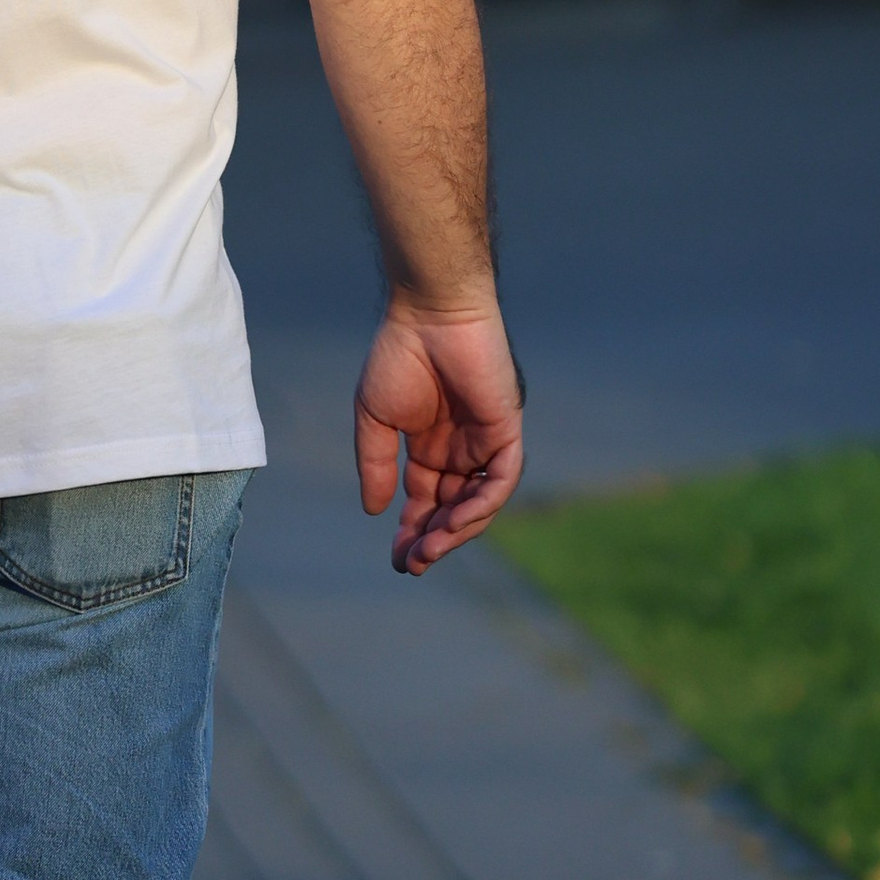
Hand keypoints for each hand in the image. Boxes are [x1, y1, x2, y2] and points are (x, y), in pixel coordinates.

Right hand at [354, 295, 524, 574]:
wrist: (429, 315)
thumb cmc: (398, 356)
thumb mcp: (375, 419)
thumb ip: (376, 464)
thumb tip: (374, 510)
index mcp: (429, 447)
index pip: (425, 501)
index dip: (412, 531)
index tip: (397, 559)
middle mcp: (460, 450)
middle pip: (452, 510)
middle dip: (432, 540)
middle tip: (411, 564)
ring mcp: (485, 442)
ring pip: (478, 504)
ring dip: (455, 532)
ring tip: (428, 550)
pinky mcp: (505, 431)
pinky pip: (499, 481)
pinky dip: (479, 505)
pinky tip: (452, 522)